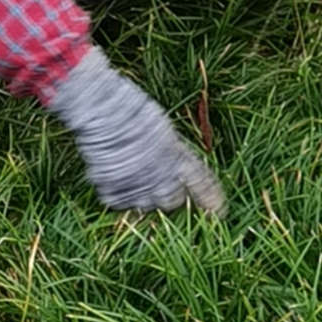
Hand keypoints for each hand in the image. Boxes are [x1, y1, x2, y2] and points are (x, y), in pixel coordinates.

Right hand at [49, 47, 225, 214]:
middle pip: (174, 201)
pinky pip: (121, 203)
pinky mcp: (114, 193)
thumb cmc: (133, 111)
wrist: (103, 111)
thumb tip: (175, 167)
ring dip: (144, 194)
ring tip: (132, 171)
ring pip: (148, 206)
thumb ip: (173, 153)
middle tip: (157, 179)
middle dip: (171, 195)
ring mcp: (138, 188)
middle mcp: (162, 179)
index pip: (203, 185)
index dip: (212, 199)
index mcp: (179, 159)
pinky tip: (115, 174)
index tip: (219, 211)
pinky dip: (119, 193)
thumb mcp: (163, 130)